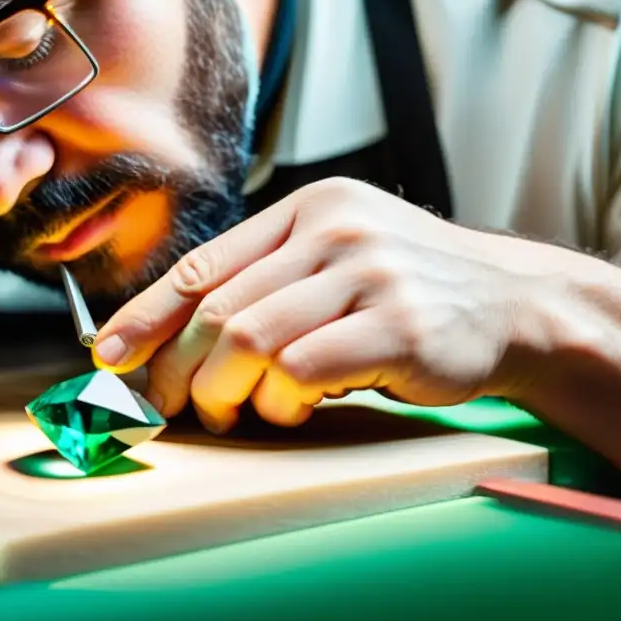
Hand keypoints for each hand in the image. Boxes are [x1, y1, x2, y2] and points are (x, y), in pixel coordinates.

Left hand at [93, 177, 561, 432]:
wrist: (513, 302)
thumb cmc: (408, 290)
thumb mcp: (338, 259)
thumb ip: (269, 280)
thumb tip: (179, 332)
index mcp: (307, 209)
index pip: (203, 264)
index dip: (145, 315)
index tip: (108, 356)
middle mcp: (333, 230)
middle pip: (218, 308)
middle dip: (177, 368)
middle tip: (169, 405)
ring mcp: (368, 274)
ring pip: (250, 339)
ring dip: (224, 390)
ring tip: (231, 411)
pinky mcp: (398, 326)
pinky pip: (302, 371)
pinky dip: (280, 402)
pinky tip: (292, 409)